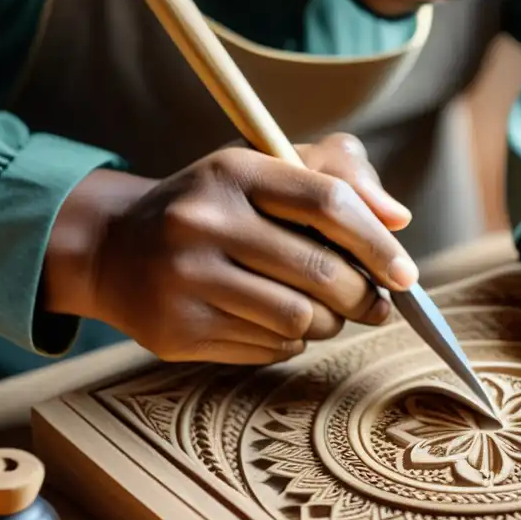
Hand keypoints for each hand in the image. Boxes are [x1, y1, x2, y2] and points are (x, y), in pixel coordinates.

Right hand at [44, 134, 415, 363]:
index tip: (405, 275)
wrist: (115, 249)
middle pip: (321, 273)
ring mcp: (186, 279)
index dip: (378, 243)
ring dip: (329, 324)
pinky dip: (290, 343)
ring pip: (300, 321)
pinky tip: (274, 323)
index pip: (327, 202)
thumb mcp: (265, 169)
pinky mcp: (177, 331)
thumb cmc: (214, 206)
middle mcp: (204, 221)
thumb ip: (339, 175)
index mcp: (234, 170)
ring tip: (323, 313)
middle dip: (363, 297)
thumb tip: (397, 218)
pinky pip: (269, 350)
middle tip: (374, 304)